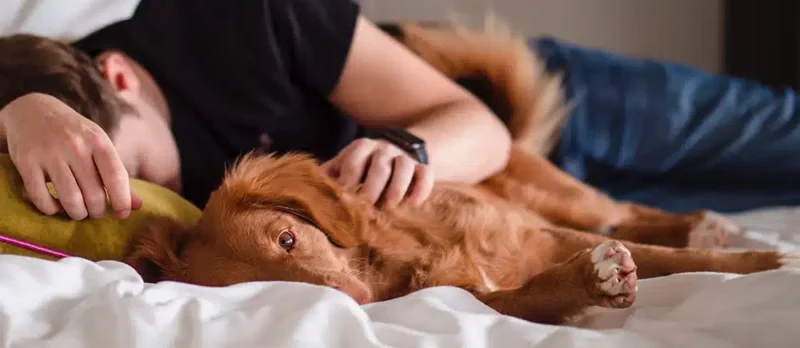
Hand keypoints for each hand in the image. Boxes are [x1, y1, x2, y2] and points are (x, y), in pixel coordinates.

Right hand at [1, 93, 140, 219]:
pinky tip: (56, 205)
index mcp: (98, 140)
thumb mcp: (98, 145)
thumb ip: (116, 174)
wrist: (32, 109)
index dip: (122, 200)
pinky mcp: (26, 162)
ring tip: (79, 211)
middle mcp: (75, 146)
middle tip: (96, 212)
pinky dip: (51, 209)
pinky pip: (41, 198)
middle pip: (93, 194)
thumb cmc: (74, 133)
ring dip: (77, 213)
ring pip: (70, 199)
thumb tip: (137, 206)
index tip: (123, 214)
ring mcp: (49, 154)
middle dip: (97, 211)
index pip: (116, 176)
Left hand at [321, 138, 432, 207]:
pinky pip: (425, 174)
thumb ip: (329, 174)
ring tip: (390, 206)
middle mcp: (384, 149)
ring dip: (397, 187)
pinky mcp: (422, 167)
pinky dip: (421, 189)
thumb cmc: (364, 166)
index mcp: (361, 147)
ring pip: (404, 167)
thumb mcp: (345, 164)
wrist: (398, 151)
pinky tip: (413, 204)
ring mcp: (405, 157)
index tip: (343, 196)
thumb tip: (306, 190)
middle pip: (380, 165)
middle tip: (366, 204)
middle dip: (372, 185)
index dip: (348, 178)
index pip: (354, 160)